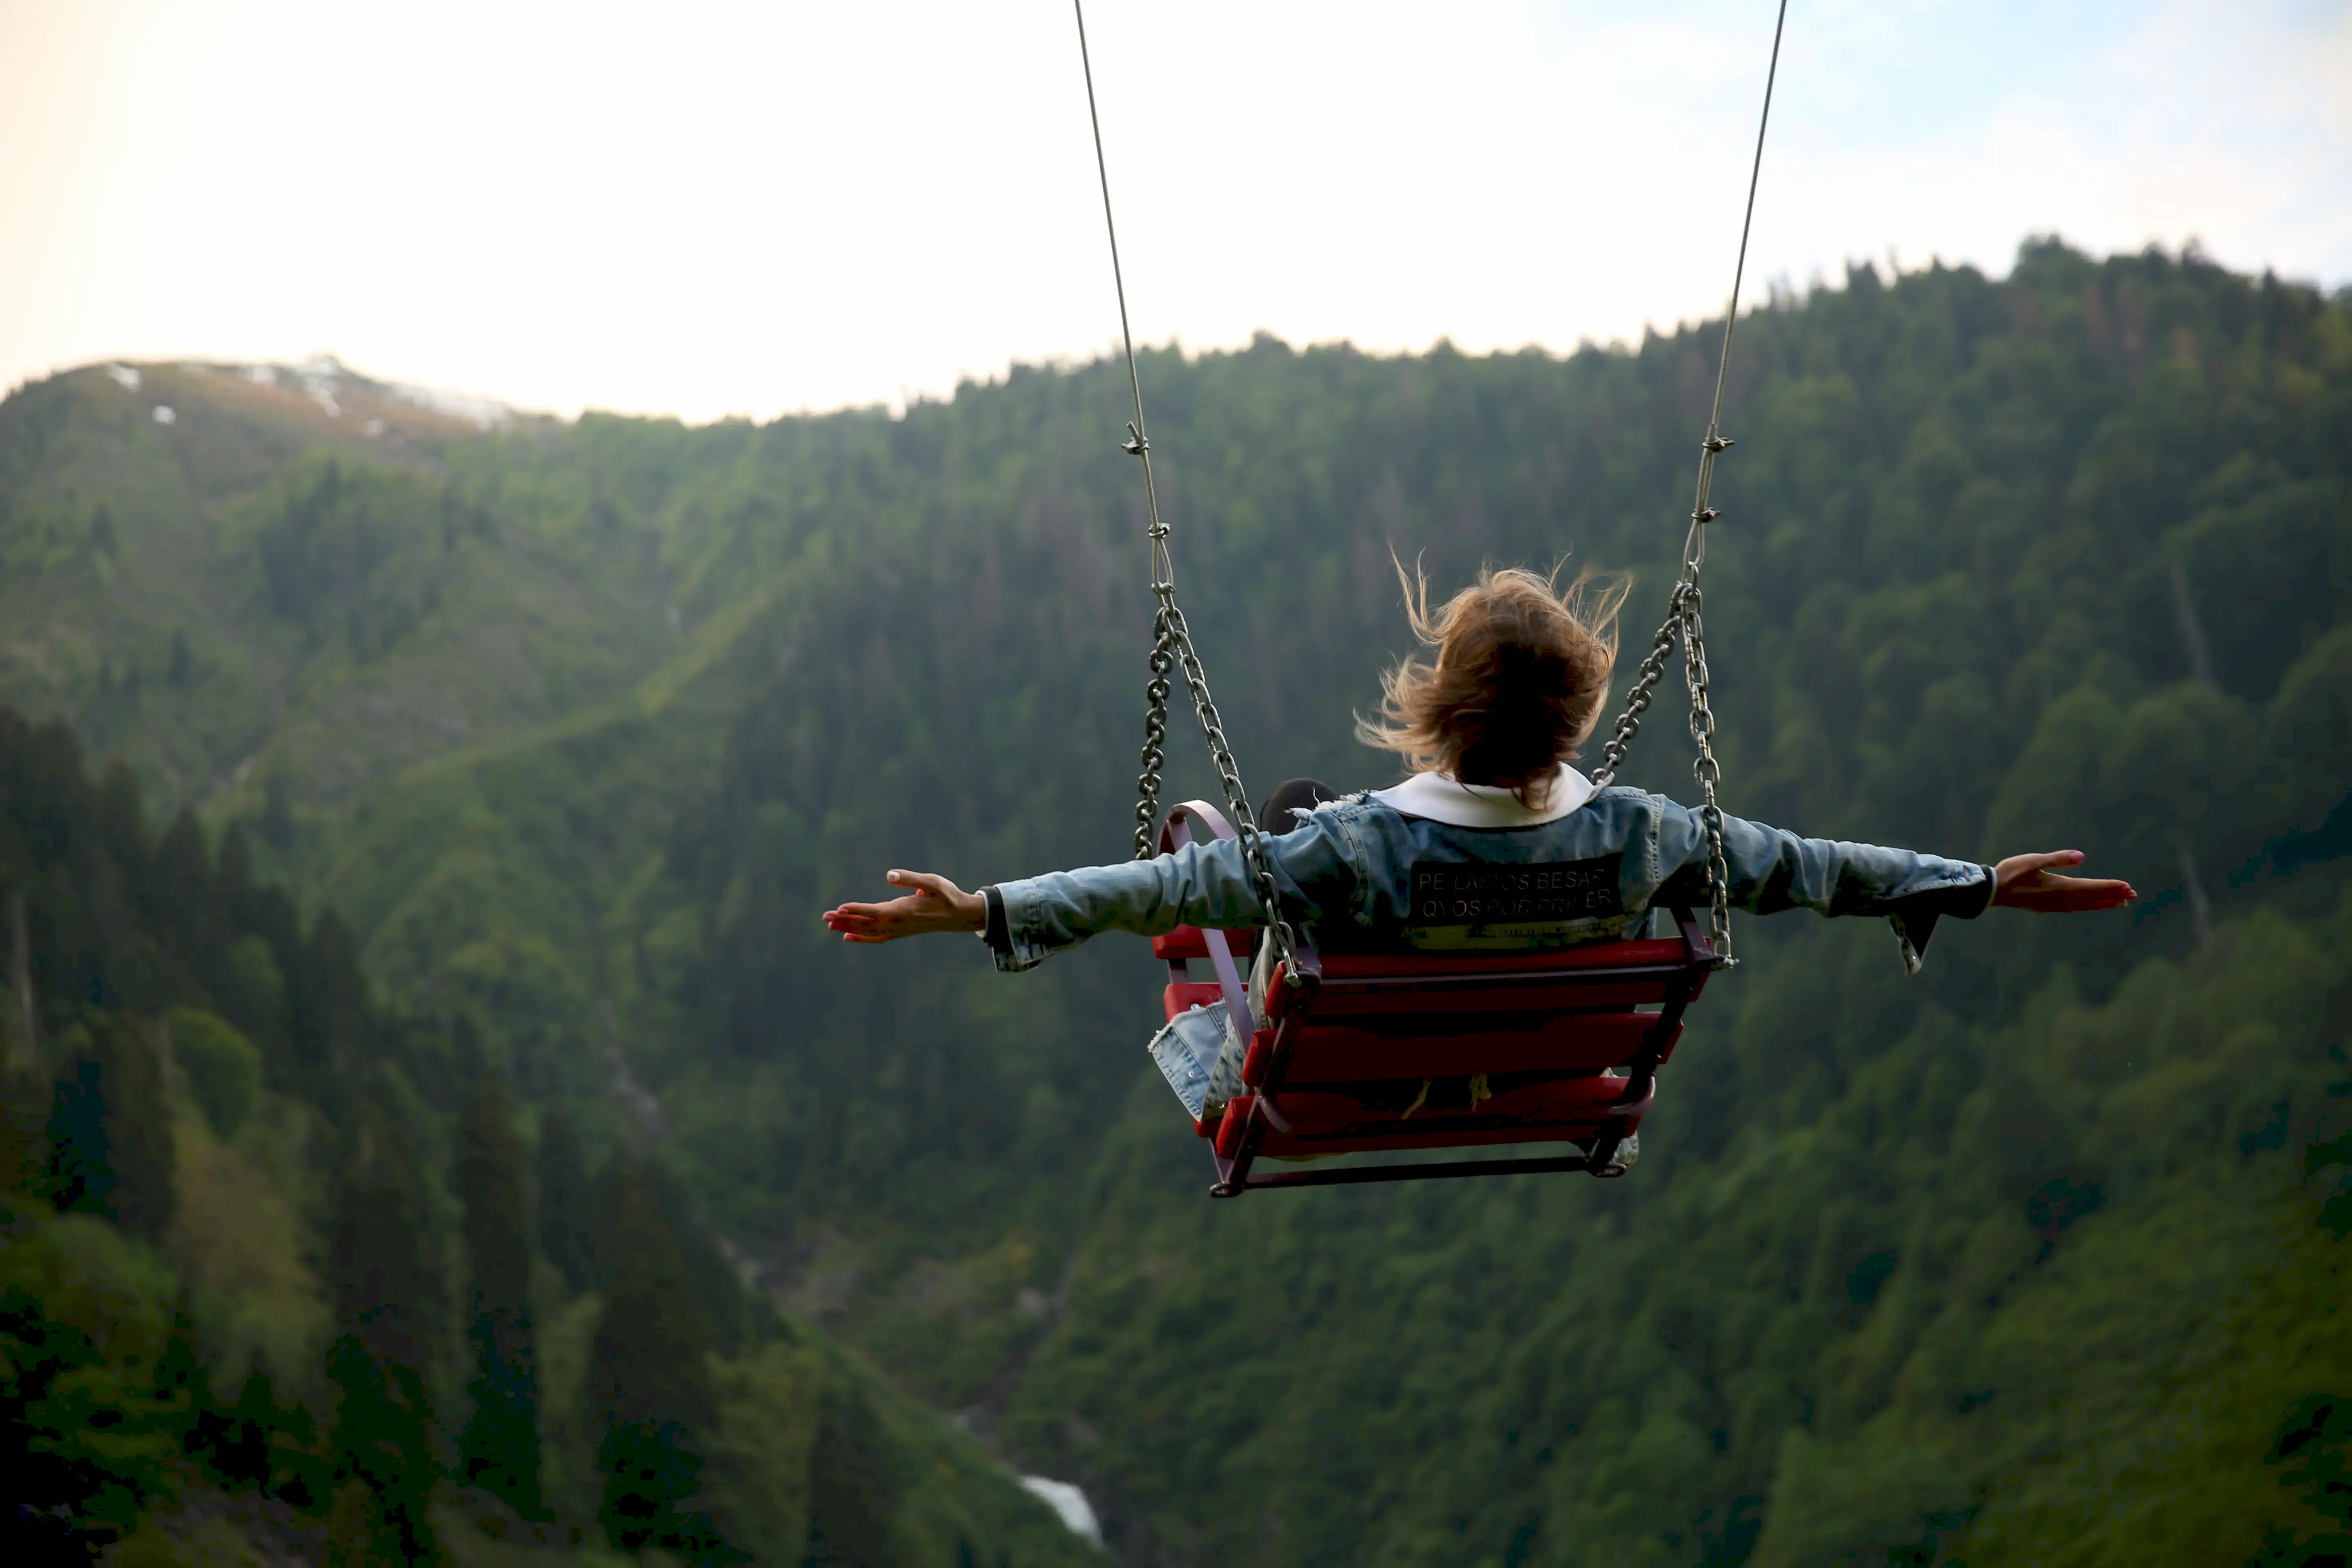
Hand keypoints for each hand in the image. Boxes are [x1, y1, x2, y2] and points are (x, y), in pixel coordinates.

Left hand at [822, 870, 986, 943]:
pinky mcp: (900, 932)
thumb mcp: (932, 882)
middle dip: (846, 920)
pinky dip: (861, 938)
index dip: (857, 909)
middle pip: (867, 923)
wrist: (960, 915)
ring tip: (830, 925)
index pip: (876, 911)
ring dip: (849, 928)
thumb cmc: (947, 895)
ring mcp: (899, 930)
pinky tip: (848, 937)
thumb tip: (889, 875)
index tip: (840, 908)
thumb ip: (911, 878)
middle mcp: (899, 923)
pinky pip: (876, 938)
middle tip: (825, 917)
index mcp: (905, 910)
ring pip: (869, 931)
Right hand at [1990, 850, 2135, 912]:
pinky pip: (2075, 908)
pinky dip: (2088, 907)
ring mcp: (2054, 905)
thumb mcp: (2034, 860)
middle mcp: (2060, 899)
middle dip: (2113, 896)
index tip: (2127, 887)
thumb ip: (2057, 858)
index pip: (2091, 887)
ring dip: (2103, 903)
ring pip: (2085, 906)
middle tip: (2133, 895)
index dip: (2110, 887)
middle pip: (2092, 899)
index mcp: (2059, 887)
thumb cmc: (2011, 872)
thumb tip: (2081, 856)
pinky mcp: (2047, 907)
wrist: (1992, 890)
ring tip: (2119, 903)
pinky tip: (2091, 906)